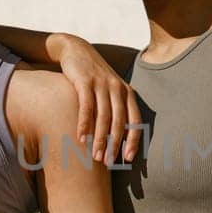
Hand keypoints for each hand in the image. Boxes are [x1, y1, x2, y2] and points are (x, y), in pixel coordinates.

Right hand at [55, 36, 141, 163]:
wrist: (76, 50)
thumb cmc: (94, 77)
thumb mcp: (109, 90)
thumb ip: (116, 110)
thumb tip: (120, 139)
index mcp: (127, 92)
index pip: (135, 120)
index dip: (133, 140)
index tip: (128, 158)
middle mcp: (117, 88)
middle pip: (119, 121)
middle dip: (114, 144)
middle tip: (108, 162)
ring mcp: (101, 84)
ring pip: (103, 116)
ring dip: (100, 139)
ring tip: (95, 156)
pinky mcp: (85, 81)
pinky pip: (86, 106)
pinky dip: (84, 123)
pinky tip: (81, 137)